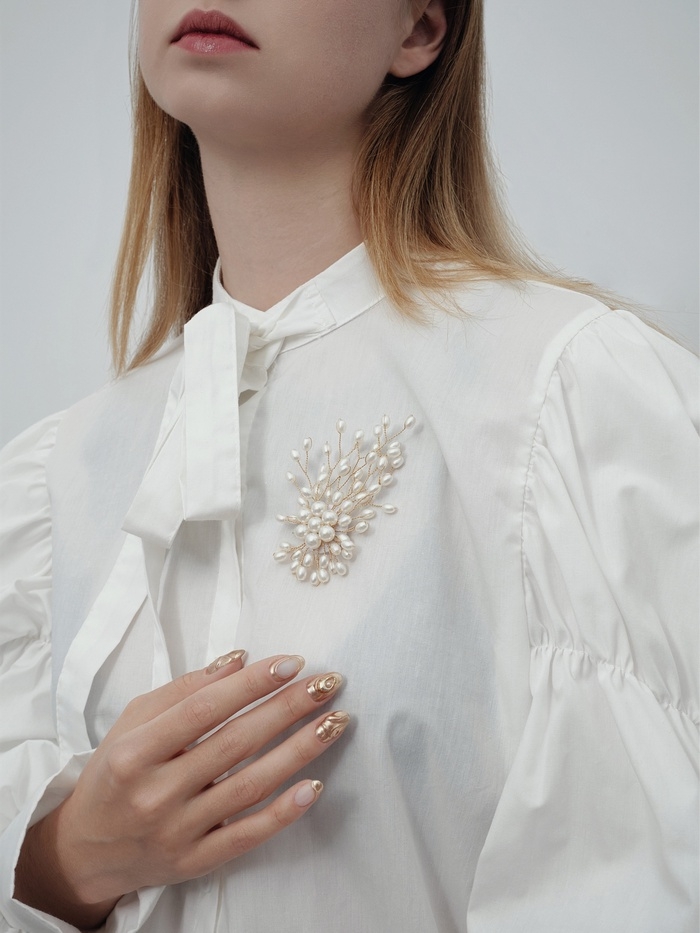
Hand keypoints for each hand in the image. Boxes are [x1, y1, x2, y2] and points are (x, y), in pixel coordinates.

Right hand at [14, 652, 347, 928]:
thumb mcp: (132, 721)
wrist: (84, 850)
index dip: (252, 683)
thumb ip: (183, 689)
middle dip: (288, 708)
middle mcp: (157, 791)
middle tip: (328, 683)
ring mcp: (179, 830)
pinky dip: (283, 812)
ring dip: (299, 750)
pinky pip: (247, 834)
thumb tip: (238, 660)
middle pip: (236, 742)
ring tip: (335, 721)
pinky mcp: (196, 860)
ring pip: (250, 785)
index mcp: (136, 751)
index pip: (204, 709)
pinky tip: (314, 785)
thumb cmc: (113, 774)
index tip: (293, 662)